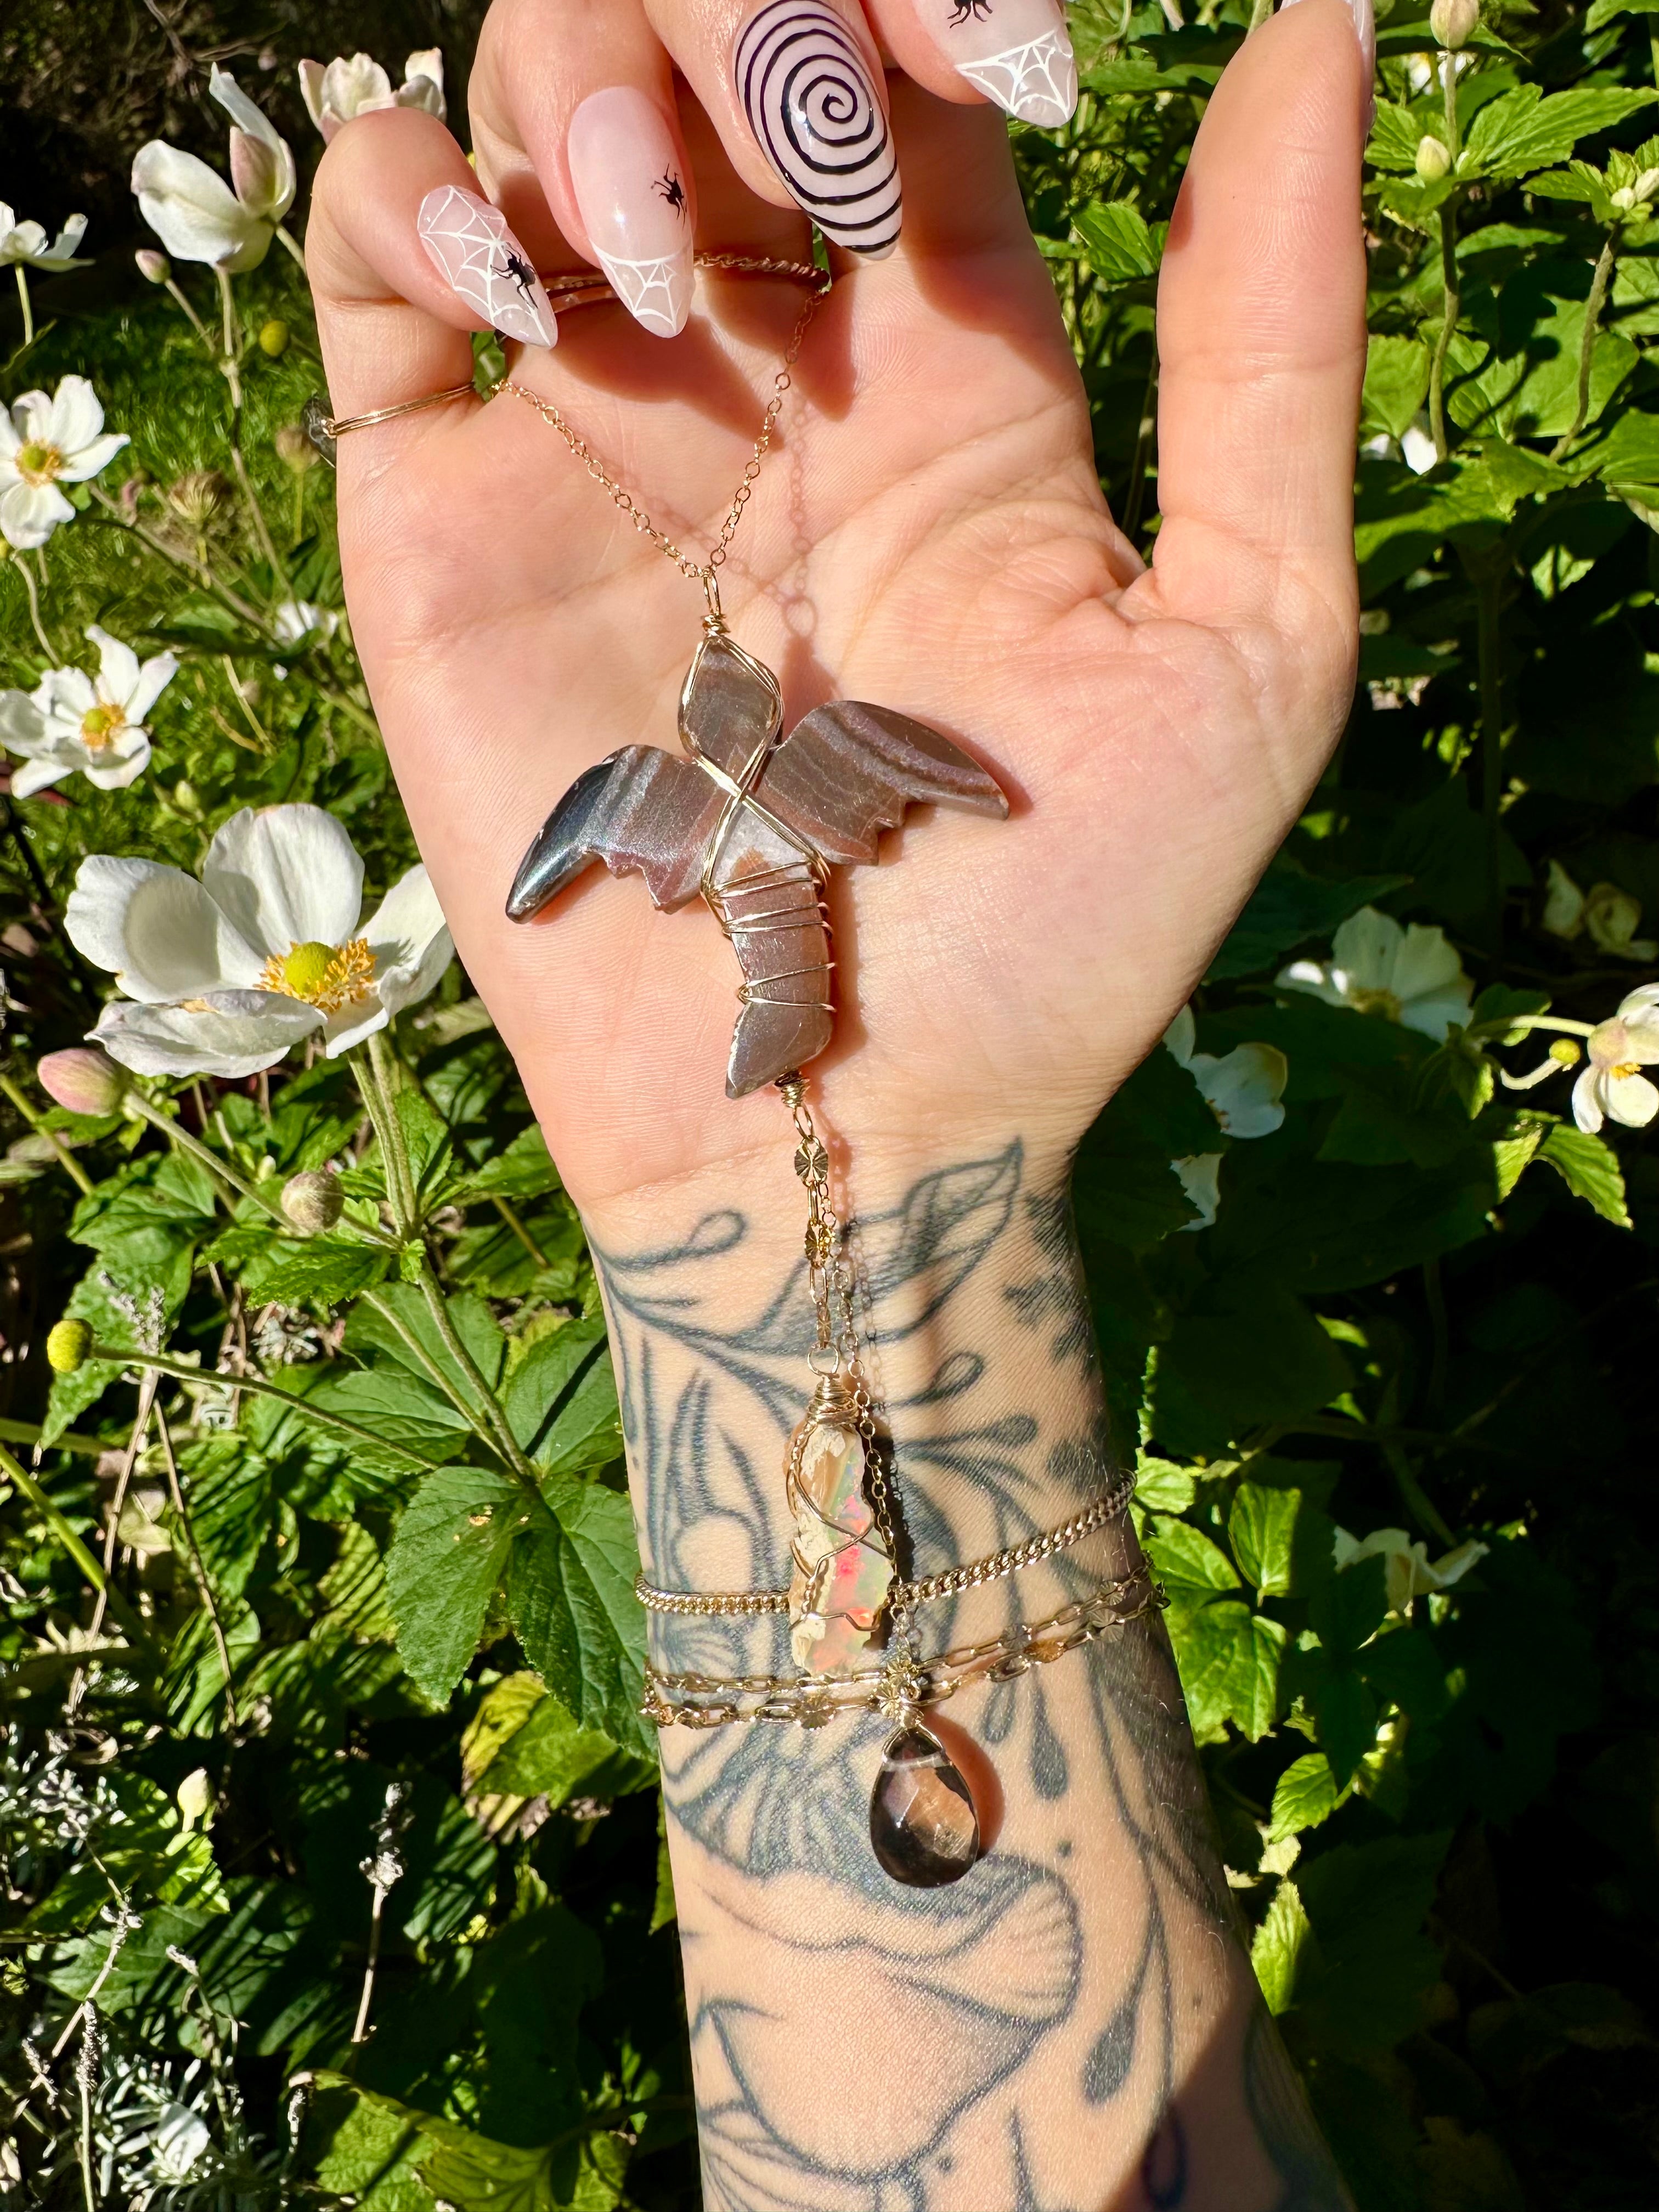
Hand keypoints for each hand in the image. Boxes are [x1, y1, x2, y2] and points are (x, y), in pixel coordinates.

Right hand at [305, 0, 1365, 1220]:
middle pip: (710, 42)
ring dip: (592, 81)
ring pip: (534, 96)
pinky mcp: (441, 508)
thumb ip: (1274, 341)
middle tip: (808, 141)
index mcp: (950, 376)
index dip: (923, 5)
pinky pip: (372, 252)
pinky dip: (409, 191)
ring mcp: (593, 429)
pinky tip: (519, 276)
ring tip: (670, 253)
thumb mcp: (1244, 638)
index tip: (988, 61)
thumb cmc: (1060, 923)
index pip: (910, 69)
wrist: (846, 1126)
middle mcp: (765, 371)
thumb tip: (1323, 25)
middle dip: (753, 19)